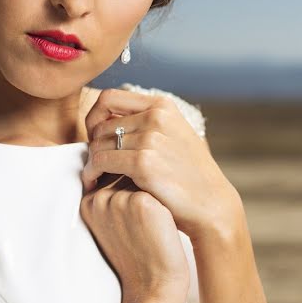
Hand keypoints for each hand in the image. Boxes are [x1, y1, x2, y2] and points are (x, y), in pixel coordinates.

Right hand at [80, 174, 189, 301]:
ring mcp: (119, 200)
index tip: (134, 213)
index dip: (127, 189)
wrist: (152, 285)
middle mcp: (100, 199)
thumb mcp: (112, 224)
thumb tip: (123, 167)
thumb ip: (110, 196)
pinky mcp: (141, 202)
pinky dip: (164, 198)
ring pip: (141, 176)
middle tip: (146, 218)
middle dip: (139, 187)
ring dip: (151, 190)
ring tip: (154, 221)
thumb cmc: (135, 254)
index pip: (108, 175)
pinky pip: (156, 186)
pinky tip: (164, 219)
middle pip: (124, 172)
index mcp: (88, 203)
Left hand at [81, 87, 244, 243]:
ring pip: (97, 144)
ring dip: (91, 161)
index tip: (94, 136)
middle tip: (96, 163)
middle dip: (93, 144)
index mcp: (161, 106)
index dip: (94, 116)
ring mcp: (151, 138)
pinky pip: (100, 161)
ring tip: (95, 175)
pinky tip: (95, 182)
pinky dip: (91, 172)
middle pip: (100, 124)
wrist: (210, 205)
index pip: (108, 97)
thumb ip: (144, 122)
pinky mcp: (143, 162)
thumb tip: (104, 119)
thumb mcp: (173, 135)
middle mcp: (156, 117)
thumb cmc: (188, 174)